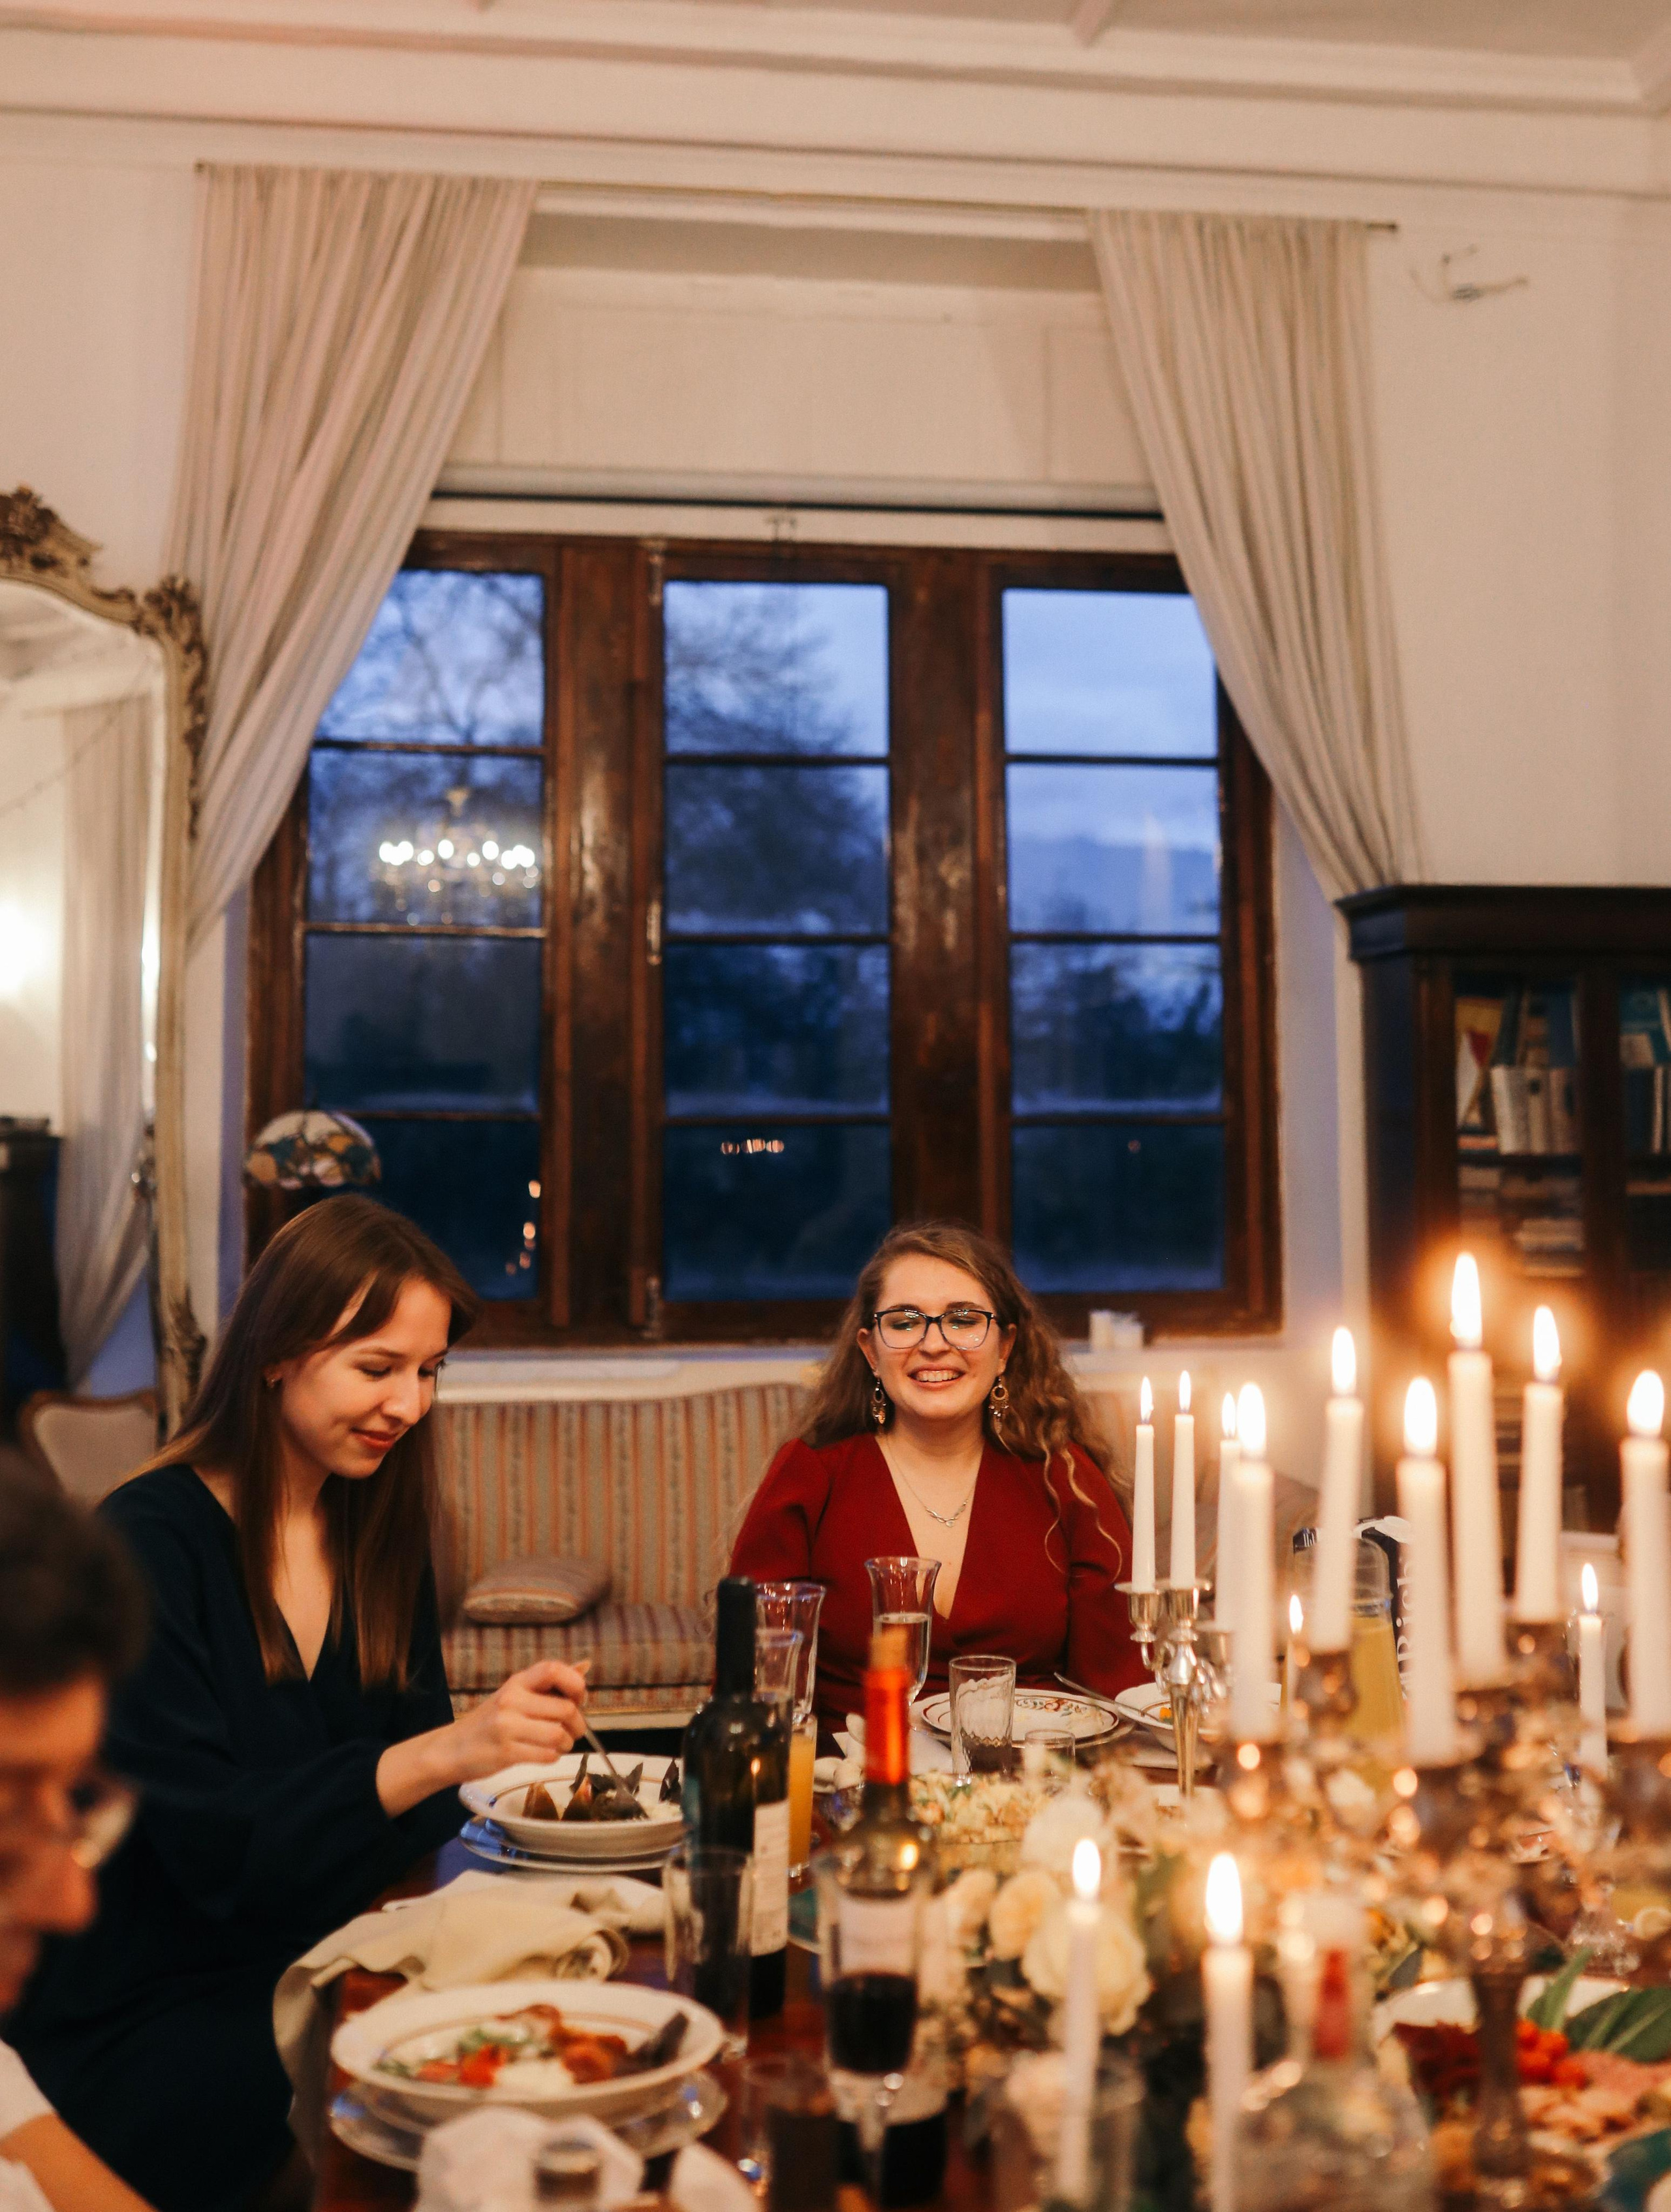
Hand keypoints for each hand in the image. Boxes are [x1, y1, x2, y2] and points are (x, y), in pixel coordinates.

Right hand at [375, 1659, 588, 1814]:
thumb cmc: (490, 1722)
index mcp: (517, 1682)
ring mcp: (507, 1727)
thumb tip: (584, 1667)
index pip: (553, 1669)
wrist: (452, 1749)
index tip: (578, 1699)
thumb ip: (549, 1684)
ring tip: (557, 1744)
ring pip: (559, 1735)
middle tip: (572, 1730)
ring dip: (566, 1743)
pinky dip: (553, 1757)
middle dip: (578, 1724)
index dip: (575, 1684)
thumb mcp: (516, 1695)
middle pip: (566, 1709)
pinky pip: (547, 1755)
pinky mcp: (506, 1753)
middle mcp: (512, 1700)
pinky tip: (543, 1754)